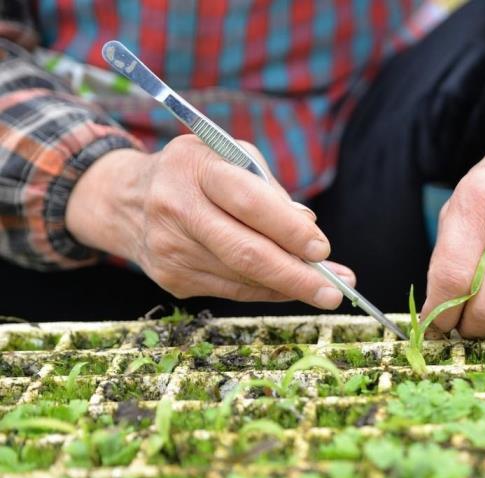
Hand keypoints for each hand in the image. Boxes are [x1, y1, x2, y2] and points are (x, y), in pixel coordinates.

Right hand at [66, 135, 354, 307]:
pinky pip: (231, 291)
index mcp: (195, 167)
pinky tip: (290, 288)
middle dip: (297, 276)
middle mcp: (177, 208)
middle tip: (336, 291)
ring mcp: (170, 248)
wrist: (129, 200)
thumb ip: (270, 191)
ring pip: (242, 279)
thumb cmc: (198, 173)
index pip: (249, 202)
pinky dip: (266, 291)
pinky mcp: (171, 278)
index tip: (322, 249)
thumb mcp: (231, 158)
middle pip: (246, 253)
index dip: (288, 229)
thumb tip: (309, 229)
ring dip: (289, 288)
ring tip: (326, 290)